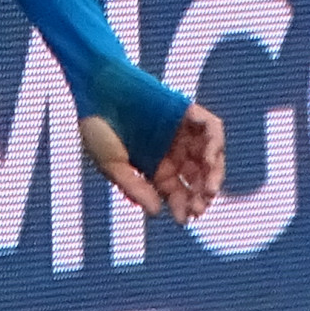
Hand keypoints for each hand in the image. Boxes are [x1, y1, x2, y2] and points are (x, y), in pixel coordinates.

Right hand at [84, 103, 225, 227]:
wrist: (95, 90)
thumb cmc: (98, 129)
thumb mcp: (112, 166)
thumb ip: (135, 188)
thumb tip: (157, 213)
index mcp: (154, 166)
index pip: (177, 191)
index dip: (181, 206)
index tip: (182, 220)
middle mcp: (173, 150)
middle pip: (197, 176)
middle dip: (200, 194)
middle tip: (199, 208)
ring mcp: (182, 131)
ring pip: (209, 155)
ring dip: (214, 173)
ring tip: (209, 190)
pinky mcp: (187, 111)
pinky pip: (211, 128)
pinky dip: (214, 143)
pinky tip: (208, 159)